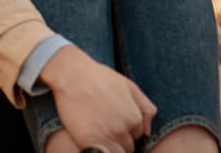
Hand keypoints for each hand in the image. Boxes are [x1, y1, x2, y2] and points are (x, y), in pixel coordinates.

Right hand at [39, 45, 156, 152]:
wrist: (73, 75)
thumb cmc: (100, 78)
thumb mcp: (129, 87)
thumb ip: (145, 108)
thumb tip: (147, 132)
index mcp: (134, 118)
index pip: (137, 135)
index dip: (126, 128)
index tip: (114, 118)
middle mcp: (123, 130)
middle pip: (128, 146)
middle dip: (120, 137)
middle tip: (105, 123)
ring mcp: (106, 137)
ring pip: (117, 152)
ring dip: (110, 144)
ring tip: (99, 128)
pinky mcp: (88, 142)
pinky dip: (101, 150)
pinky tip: (95, 139)